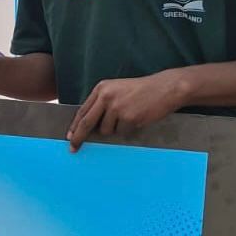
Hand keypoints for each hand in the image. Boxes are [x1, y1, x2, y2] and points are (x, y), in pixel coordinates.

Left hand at [66, 70, 187, 150]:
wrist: (166, 88)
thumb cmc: (142, 90)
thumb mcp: (117, 90)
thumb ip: (102, 103)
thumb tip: (89, 126)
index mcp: (102, 88)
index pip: (83, 111)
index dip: (75, 126)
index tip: (69, 137)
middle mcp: (106, 96)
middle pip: (87, 123)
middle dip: (79, 137)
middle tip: (73, 148)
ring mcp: (117, 107)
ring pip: (106, 131)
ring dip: (115, 130)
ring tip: (129, 117)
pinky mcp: (128, 117)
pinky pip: (122, 133)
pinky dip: (128, 130)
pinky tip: (137, 118)